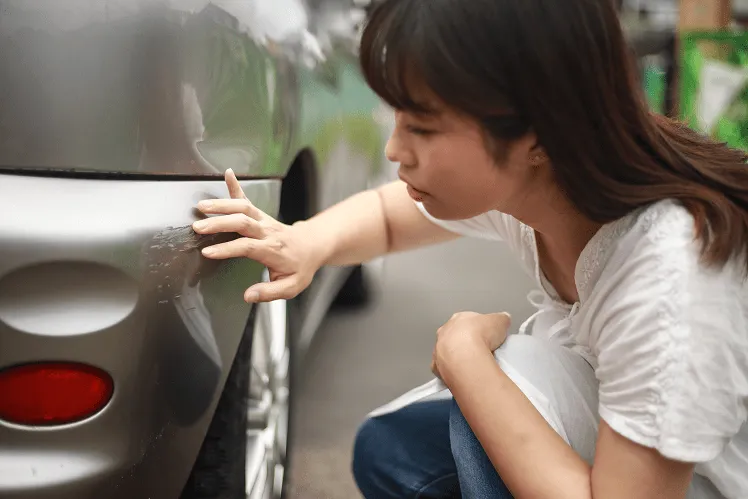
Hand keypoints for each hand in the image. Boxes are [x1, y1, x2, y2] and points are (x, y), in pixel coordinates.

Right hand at [193, 169, 324, 302]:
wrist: (312, 246)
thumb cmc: (300, 267)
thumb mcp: (291, 287)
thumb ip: (269, 293)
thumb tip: (249, 296)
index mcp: (273, 250)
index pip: (248, 247)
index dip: (227, 249)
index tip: (208, 252)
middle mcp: (268, 231)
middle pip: (243, 222)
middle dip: (219, 223)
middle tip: (198, 227)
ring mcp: (264, 220)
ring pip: (243, 208)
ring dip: (222, 205)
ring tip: (201, 206)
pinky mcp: (261, 214)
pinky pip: (248, 198)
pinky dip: (236, 186)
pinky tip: (227, 174)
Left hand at [431, 311, 510, 379]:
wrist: (466, 357)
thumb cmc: (477, 336)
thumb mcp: (499, 320)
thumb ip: (501, 319)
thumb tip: (504, 319)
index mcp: (458, 319)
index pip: (467, 321)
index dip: (478, 328)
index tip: (487, 335)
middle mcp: (445, 333)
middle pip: (456, 337)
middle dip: (467, 343)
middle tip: (482, 350)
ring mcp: (439, 350)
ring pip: (450, 353)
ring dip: (460, 358)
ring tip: (476, 363)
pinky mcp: (438, 367)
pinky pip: (446, 369)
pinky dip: (455, 371)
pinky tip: (466, 373)